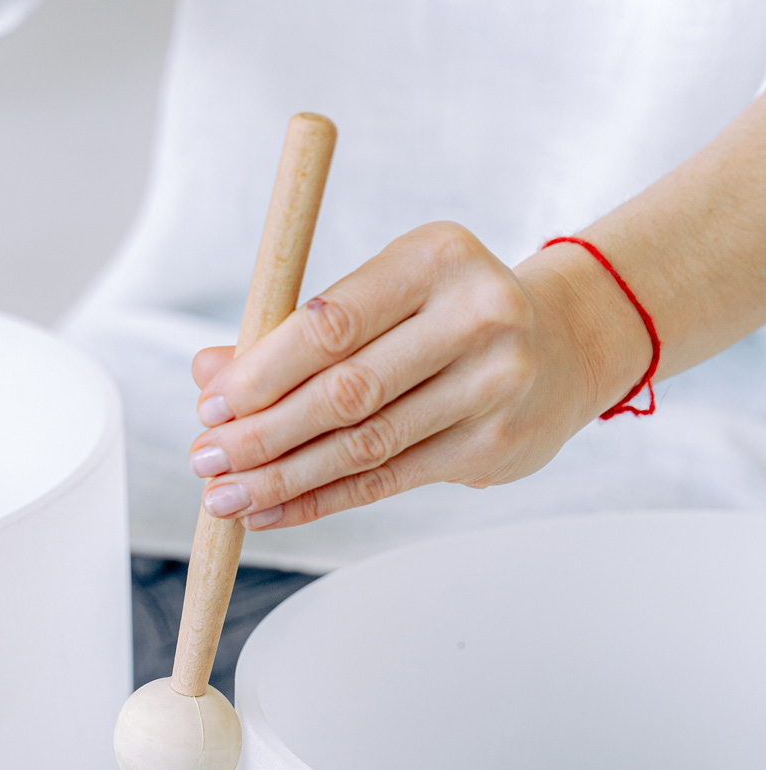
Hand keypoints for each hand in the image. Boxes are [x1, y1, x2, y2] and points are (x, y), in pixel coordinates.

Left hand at [188, 221, 647, 529]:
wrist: (563, 346)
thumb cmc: (443, 314)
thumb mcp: (380, 296)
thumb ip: (293, 331)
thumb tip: (208, 373)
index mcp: (435, 258)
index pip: (332, 323)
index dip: (263, 371)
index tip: (212, 404)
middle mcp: (476, 317)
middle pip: (346, 391)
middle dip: (263, 433)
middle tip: (206, 459)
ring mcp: (494, 386)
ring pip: (365, 445)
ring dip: (283, 477)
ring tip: (227, 497)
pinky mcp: (494, 445)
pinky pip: (388, 481)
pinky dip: (321, 500)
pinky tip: (272, 512)